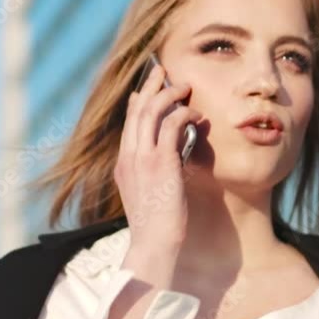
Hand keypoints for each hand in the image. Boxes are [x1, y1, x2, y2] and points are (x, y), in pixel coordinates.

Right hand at [114, 61, 202, 277]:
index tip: (146, 89)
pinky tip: (195, 115)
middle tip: (163, 71)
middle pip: (137, 110)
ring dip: (169, 95)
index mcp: (123, 165)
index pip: (128, 124)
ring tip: (185, 88)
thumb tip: (170, 154)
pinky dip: (183, 115)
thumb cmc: (157, 226)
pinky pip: (171, 126)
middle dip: (151, 87)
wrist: (154, 246)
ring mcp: (142, 159)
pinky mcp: (160, 163)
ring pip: (151, 112)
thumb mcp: (150, 194)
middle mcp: (129, 158)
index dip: (138, 102)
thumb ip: (155, 172)